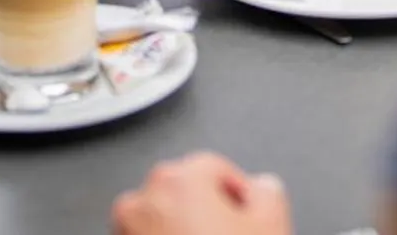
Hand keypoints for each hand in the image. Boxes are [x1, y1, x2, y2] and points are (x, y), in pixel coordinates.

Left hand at [112, 153, 292, 234]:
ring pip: (164, 219)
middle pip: (187, 192)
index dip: (239, 196)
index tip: (247, 217)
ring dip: (184, 232)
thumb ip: (268, 190)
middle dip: (209, 212)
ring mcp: (125, 231)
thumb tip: (262, 187)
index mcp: (179, 178)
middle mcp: (144, 198)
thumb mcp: (271, 224)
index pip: (217, 168)